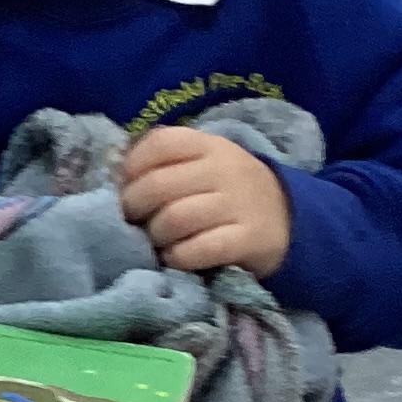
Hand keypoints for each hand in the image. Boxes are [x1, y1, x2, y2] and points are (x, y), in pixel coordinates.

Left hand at [119, 127, 290, 278]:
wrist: (288, 218)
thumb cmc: (228, 191)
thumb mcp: (205, 164)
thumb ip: (167, 164)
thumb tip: (114, 177)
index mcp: (209, 145)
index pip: (160, 143)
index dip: (131, 167)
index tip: (123, 188)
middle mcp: (224, 169)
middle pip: (159, 185)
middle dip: (134, 208)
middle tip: (132, 222)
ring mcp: (239, 204)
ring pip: (175, 219)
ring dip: (155, 236)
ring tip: (156, 242)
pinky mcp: (249, 239)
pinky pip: (200, 249)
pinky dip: (178, 257)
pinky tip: (175, 258)